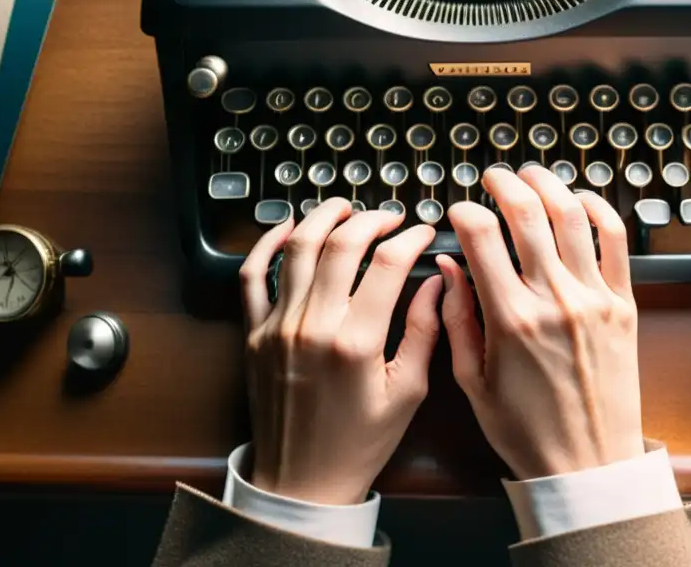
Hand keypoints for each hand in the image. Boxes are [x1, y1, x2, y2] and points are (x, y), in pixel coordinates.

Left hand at [239, 198, 441, 504]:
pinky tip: (287, 227)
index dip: (410, 238)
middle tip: (389, 216)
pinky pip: (253, 275)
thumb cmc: (359, 443)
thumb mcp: (407, 392)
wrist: (301, 482)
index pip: (388, 264)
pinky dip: (267, 244)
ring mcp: (278, 326)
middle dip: (370, 219)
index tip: (423, 232)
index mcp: (356, 342)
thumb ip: (424, 331)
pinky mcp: (254, 334)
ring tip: (345, 208)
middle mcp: (313, 326)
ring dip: (323, 218)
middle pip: (341, 244)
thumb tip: (438, 282)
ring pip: (298, 249)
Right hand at [437, 167, 643, 480]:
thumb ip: (457, 318)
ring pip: (572, 216)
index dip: (465, 212)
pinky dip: (599, 209)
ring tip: (531, 176)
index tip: (458, 213)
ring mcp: (594, 298)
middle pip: (527, 213)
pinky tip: (580, 200)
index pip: (482, 237)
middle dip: (504, 184)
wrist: (589, 465)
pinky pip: (616, 240)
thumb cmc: (527, 431)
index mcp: (510, 320)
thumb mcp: (472, 381)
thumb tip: (448, 266)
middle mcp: (554, 300)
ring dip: (548, 184)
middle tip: (493, 178)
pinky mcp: (623, 304)